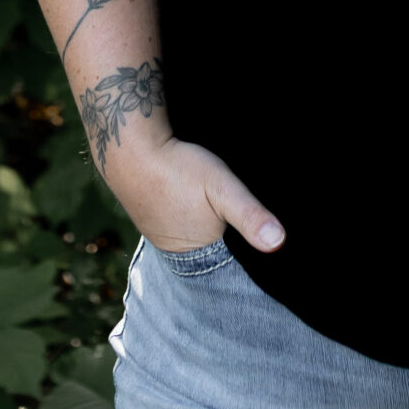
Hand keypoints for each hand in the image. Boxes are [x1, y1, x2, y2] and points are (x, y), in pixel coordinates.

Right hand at [112, 132, 285, 256]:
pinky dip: (186, 211)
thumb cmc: (178, 168)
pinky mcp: (148, 211)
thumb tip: (279, 243)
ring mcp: (157, 230)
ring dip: (202, 224)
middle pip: (208, 248)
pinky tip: (191, 198)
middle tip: (237, 217)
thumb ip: (250, 215)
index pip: (227, 261)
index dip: (242, 249)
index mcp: (194, 252)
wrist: (130, 147)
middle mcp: (173, 249)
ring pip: (190, 233)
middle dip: (224, 238)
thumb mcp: (222, 187)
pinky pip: (175, 218)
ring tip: (215, 207)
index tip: (258, 238)